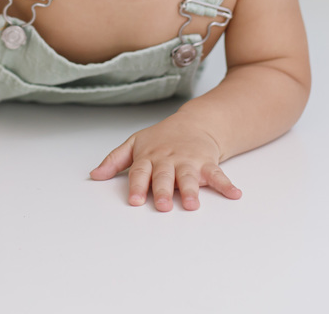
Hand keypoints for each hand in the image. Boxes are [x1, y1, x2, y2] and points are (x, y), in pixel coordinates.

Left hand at [89, 118, 241, 210]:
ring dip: (191, 190)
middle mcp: (168, 160)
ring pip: (189, 177)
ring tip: (192, 204)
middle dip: (162, 191)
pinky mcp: (207, 163)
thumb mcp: (134, 145)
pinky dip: (227, 184)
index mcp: (148, 157)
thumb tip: (94, 175)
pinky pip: (218, 174)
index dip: (136, 186)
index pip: (139, 172)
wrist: (194, 123)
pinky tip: (234, 194)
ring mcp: (188, 161)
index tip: (133, 200)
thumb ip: (114, 161)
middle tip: (161, 205)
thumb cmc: (160, 139)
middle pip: (164, 176)